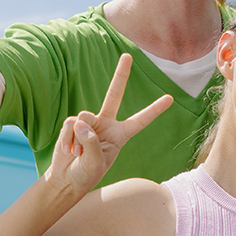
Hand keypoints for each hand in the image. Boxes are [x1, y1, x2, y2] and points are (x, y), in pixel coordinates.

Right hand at [46, 53, 172, 194]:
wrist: (65, 180)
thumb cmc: (85, 175)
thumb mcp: (95, 163)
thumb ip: (90, 141)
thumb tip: (80, 120)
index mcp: (120, 135)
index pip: (140, 120)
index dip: (154, 109)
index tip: (170, 98)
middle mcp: (106, 124)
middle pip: (114, 94)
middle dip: (121, 75)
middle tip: (127, 55)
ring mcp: (89, 122)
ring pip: (84, 117)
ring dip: (79, 138)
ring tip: (77, 153)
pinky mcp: (72, 124)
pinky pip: (70, 123)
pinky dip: (68, 138)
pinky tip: (68, 150)